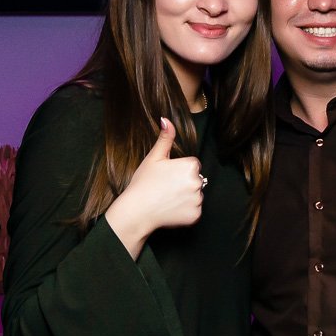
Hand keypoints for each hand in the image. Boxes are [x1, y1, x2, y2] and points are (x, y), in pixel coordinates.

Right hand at [105, 118, 203, 256]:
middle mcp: (198, 182)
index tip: (166, 177)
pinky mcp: (196, 216)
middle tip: (166, 189)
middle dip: (184, 183)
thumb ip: (165, 138)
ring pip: (195, 196)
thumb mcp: (154, 157)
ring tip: (167, 199)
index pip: (192, 166)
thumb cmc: (144, 183)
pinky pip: (194, 211)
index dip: (178, 171)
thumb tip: (166, 119)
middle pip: (195, 180)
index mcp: (190, 165)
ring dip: (186, 198)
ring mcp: (198, 200)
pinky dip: (185, 212)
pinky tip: (171, 210)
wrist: (137, 211)